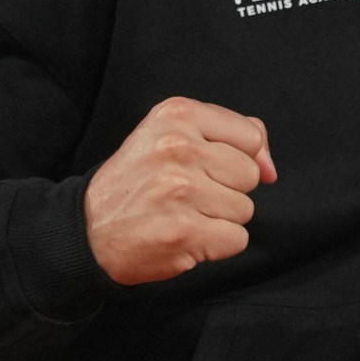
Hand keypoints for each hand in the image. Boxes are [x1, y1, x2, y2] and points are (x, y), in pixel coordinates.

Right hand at [82, 97, 278, 284]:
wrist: (88, 229)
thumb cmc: (138, 181)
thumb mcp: (174, 135)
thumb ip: (232, 136)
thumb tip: (270, 168)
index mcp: (176, 115)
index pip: (250, 136)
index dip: (238, 157)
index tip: (207, 167)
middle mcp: (177, 148)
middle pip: (249, 175)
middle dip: (227, 190)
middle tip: (187, 193)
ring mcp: (180, 191)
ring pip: (245, 210)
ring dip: (220, 219)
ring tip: (183, 214)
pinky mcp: (183, 232)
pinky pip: (236, 239)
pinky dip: (216, 245)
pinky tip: (185, 236)